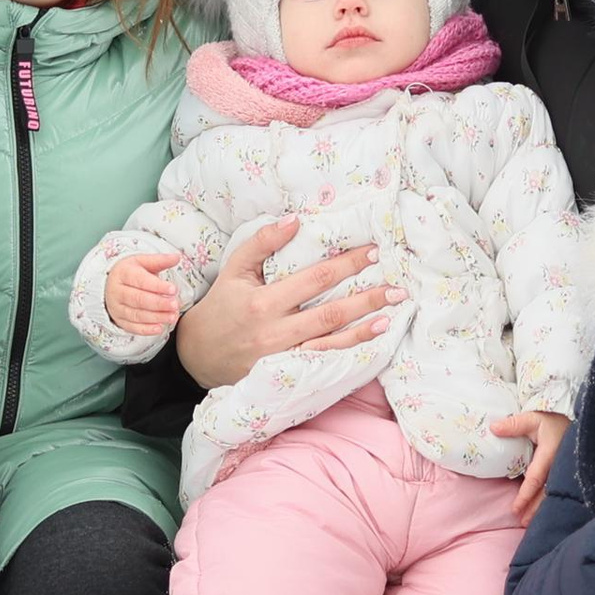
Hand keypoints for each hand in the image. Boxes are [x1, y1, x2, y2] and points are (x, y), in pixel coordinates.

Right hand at [104, 250, 184, 337]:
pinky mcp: (119, 320)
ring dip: (156, 317)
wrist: (111, 284)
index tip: (173, 289)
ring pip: (136, 315)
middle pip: (138, 299)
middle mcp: (117, 291)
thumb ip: (160, 260)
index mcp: (123, 273)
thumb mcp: (143, 262)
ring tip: (172, 316)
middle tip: (175, 305)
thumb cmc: (131, 272)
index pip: (141, 281)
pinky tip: (159, 328)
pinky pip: (132, 327)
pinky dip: (146, 330)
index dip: (157, 286)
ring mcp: (117, 307)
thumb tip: (177, 257)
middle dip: (159, 303)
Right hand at [174, 219, 402, 388]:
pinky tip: (371, 341)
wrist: (197, 356)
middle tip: (397, 285)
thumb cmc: (220, 307)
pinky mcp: (286, 376)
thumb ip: (262, 242)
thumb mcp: (233, 269)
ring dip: (365, 328)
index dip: (347, 265)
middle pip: (331, 312)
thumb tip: (295, 219)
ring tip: (391, 312)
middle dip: (366, 297)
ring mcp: (282, 358)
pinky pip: (323, 363)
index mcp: (263, 302)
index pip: (315, 279)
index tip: (373, 252)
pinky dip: (349, 352)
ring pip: (331, 342)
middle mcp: (275, 331)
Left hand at [490, 409, 570, 524]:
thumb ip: (515, 424)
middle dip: (532, 509)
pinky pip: (554, 489)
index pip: (535, 479)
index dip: (525, 495)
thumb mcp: (533, 418)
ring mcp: (561, 471)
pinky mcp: (562, 472)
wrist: (573, 420)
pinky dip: (545, 501)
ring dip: (539, 508)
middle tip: (522, 521)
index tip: (515, 508)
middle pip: (544, 493)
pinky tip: (539, 511)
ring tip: (528, 521)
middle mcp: (557, 466)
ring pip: (550, 494)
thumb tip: (493, 428)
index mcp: (549, 455)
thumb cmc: (551, 420)